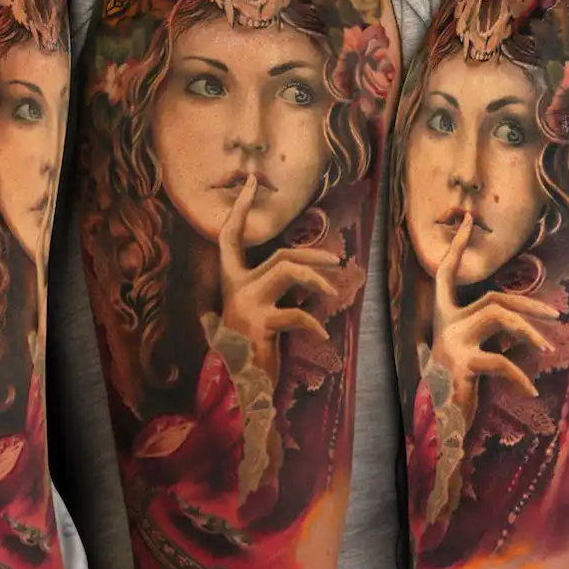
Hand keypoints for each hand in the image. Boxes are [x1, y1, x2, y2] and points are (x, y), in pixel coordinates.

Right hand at [219, 175, 340, 380]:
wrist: (235, 387)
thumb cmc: (251, 350)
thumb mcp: (262, 313)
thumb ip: (277, 291)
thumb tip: (310, 276)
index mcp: (232, 282)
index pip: (230, 236)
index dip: (239, 207)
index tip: (250, 181)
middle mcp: (235, 288)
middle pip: (280, 254)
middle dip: (313, 254)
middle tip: (339, 261)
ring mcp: (246, 305)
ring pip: (287, 269)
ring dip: (317, 278)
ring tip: (334, 293)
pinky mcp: (258, 326)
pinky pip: (294, 314)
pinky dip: (312, 323)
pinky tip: (322, 334)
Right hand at [430, 213, 558, 426]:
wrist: (436, 423)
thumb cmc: (458, 386)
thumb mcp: (473, 353)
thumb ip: (490, 334)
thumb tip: (522, 323)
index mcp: (444, 318)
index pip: (445, 273)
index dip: (457, 246)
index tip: (468, 219)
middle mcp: (444, 324)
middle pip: (494, 298)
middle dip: (528, 305)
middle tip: (556, 317)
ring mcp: (451, 343)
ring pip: (498, 315)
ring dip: (529, 331)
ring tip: (547, 349)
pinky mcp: (460, 366)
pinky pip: (500, 361)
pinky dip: (519, 374)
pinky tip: (529, 389)